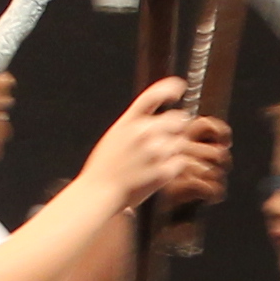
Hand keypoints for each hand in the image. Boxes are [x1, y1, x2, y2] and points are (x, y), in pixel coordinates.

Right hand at [85, 77, 232, 204]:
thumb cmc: (104, 168)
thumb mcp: (114, 136)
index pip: (152, 95)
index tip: (179, 87)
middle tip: (166, 141)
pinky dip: (174, 167)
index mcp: (128, 122)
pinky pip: (180, 162)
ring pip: (180, 142)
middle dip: (176, 128)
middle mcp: (142, 133)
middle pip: (177, 119)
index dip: (168, 88)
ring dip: (174, 150)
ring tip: (156, 162)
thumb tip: (153, 118)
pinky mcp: (162, 170)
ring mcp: (154, 152)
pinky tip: (159, 172)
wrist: (98, 192)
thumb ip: (134, 125)